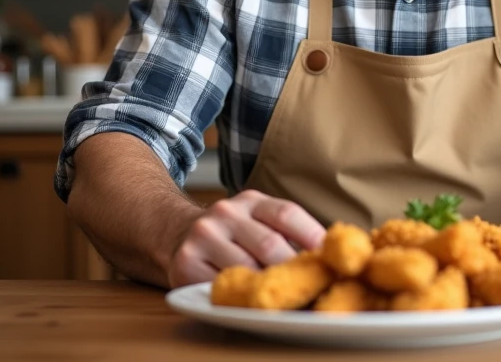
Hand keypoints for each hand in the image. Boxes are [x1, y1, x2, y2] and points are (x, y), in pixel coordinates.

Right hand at [166, 189, 325, 287]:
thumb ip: (285, 232)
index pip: (287, 213)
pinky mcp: (186, 262)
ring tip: (285, 296)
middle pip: (269, 244)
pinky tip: (252, 300)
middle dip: (292, 270)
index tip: (329, 257)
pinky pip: (221, 286)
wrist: (171, 232)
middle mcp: (226, 213)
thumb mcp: (254, 219)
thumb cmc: (228, 233)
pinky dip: (240, 297)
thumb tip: (329, 254)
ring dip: (268, 286)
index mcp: (251, 200)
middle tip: (310, 287)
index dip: (311, 236)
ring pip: (246, 268)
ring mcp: (204, 236)